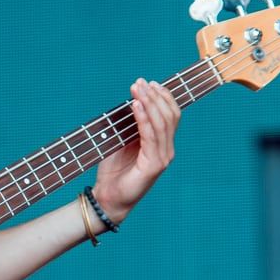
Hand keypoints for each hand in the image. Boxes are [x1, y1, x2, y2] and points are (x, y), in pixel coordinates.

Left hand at [93, 78, 180, 224]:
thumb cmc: (114, 170)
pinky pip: (151, 136)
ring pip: (162, 123)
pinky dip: (144, 118)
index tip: (149, 82)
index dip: (162, 97)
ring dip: (149, 102)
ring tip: (137, 89)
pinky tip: (136, 105)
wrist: (108, 197)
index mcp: (162, 144)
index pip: (171, 115)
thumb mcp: (122, 140)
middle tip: (140, 82)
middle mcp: (166, 150)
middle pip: (170, 116)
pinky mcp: (154, 165)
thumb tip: (133, 99)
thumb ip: (131, 124)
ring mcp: (162, 158)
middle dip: (155, 95)